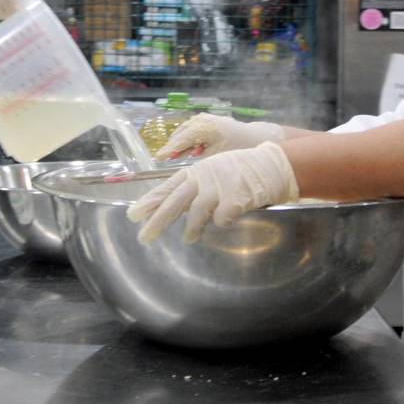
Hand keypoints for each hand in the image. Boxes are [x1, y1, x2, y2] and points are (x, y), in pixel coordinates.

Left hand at [126, 142, 298, 243]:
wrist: (270, 164)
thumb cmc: (239, 170)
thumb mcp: (212, 171)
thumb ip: (194, 186)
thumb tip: (173, 207)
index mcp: (196, 171)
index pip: (167, 188)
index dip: (150, 202)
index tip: (133, 215)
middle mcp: (203, 178)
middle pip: (175, 201)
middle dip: (158, 220)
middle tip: (144, 238)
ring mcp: (219, 188)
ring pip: (196, 213)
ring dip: (191, 229)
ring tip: (188, 239)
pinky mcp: (234, 198)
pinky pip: (221, 218)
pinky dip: (221, 222)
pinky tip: (226, 220)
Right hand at [156, 113, 283, 158]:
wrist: (257, 137)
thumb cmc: (239, 150)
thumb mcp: (217, 158)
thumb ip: (198, 161)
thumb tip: (183, 167)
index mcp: (205, 129)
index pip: (181, 140)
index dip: (169, 150)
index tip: (158, 158)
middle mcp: (203, 120)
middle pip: (180, 134)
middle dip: (173, 146)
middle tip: (165, 159)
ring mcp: (205, 118)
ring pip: (185, 130)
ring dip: (180, 142)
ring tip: (175, 155)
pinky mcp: (208, 119)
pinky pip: (192, 128)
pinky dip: (187, 138)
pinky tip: (188, 149)